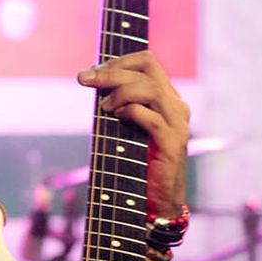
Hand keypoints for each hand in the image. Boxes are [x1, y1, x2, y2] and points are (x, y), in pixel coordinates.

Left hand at [78, 51, 189, 220]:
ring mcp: (177, 123)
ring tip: (103, 106)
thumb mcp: (127, 125)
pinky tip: (115, 116)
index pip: (146, 61)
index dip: (118, 60)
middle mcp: (175, 105)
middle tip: (84, 79)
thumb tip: (92, 79)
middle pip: (146, 70)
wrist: (158, 200)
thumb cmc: (140, 163)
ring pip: (149, 89)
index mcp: (166, 97)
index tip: (92, 70)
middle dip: (110, 71)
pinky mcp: (172, 142)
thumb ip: (118, 102)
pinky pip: (149, 116)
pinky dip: (129, 111)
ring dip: (119, 91)